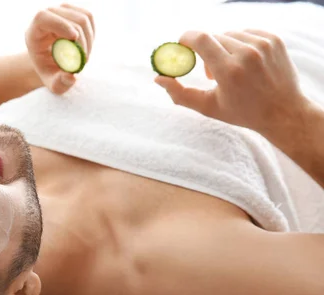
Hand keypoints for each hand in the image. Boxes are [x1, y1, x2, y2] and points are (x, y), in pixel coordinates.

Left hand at [25, 4, 94, 94]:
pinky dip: (92, 33)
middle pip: (69, 18)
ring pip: (83, 17)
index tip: (74, 38)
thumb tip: (72, 76)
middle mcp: (46, 17)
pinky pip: (88, 17)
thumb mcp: (52, 83)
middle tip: (84, 61)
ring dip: (89, 39)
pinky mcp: (73, 11)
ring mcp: (60, 11)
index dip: (60, 24)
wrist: (50, 61)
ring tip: (84, 56)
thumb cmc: (49, 72)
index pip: (43, 17)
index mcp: (34, 32)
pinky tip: (85, 46)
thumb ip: (60, 83)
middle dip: (82, 41)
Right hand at [155, 30, 308, 148]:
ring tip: (230, 69)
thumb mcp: (208, 107)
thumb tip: (158, 78)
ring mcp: (263, 44)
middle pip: (213, 38)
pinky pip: (246, 33)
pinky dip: (240, 44)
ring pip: (229, 34)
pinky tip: (245, 62)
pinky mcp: (274, 39)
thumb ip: (180, 93)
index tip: (182, 45)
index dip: (187, 38)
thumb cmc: (242, 112)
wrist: (284, 112)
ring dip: (223, 48)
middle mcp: (247, 54)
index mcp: (229, 71)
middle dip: (206, 51)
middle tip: (211, 72)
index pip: (201, 39)